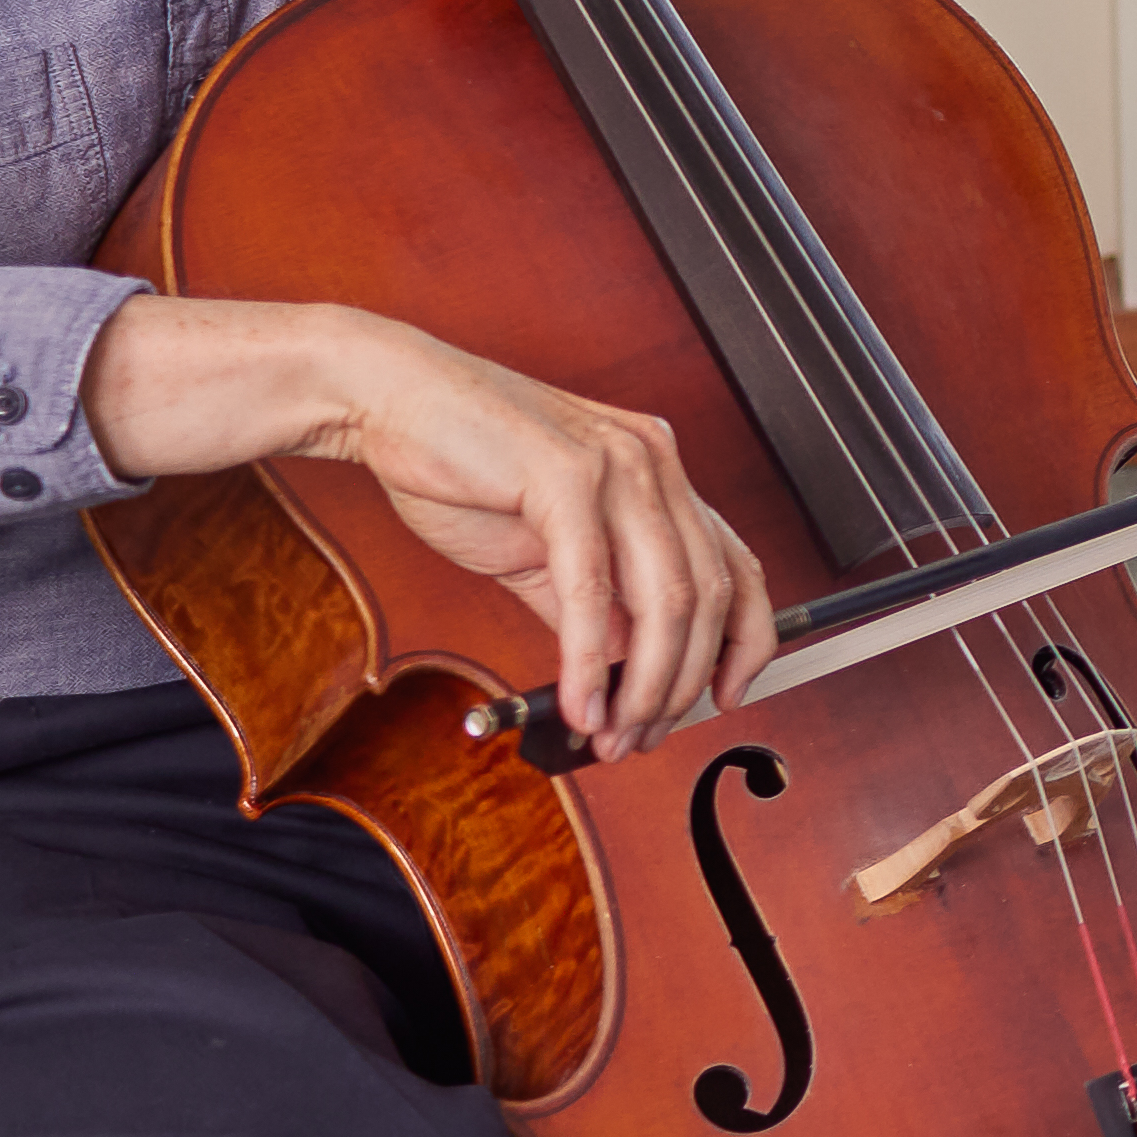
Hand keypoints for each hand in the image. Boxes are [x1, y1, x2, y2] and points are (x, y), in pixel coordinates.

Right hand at [94, 296, 777, 749]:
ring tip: (613, 733)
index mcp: (660, 471)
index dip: (747, 639)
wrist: (389, 400)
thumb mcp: (542, 546)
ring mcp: (618, 465)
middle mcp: (655, 462)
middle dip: (682, 683)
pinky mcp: (567, 478)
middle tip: (642, 736)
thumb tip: (627, 667)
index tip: (728, 695)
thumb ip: (592, 601)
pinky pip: (593, 589)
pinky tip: (578, 704)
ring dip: (645, 686)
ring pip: (666, 599)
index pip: (737, 565)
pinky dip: (589, 661)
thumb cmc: (461, 465)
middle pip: (709, 595)